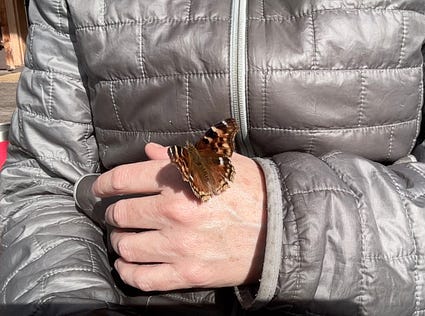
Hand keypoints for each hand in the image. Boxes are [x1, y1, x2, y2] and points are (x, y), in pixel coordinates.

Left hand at [92, 143, 266, 291]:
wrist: (281, 227)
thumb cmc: (251, 190)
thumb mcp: (218, 163)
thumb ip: (179, 157)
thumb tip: (148, 152)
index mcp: (179, 180)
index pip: (123, 180)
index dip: (103, 184)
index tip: (98, 189)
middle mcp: (174, 212)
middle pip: (120, 214)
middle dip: (113, 213)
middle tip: (118, 215)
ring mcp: (179, 246)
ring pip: (125, 246)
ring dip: (119, 241)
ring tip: (124, 238)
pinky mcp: (187, 274)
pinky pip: (141, 278)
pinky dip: (127, 271)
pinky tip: (127, 264)